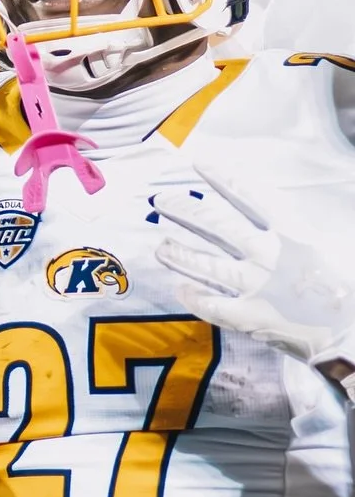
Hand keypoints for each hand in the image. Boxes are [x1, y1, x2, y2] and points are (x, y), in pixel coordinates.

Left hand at [153, 157, 354, 363]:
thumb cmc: (350, 286)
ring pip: (204, 265)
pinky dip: (194, 297)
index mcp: (292, 231)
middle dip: (185, 211)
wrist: (353, 332)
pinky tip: (181, 290)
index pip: (249, 196)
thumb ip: (305, 230)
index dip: (222, 178)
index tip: (200, 164)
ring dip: (179, 254)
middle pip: (216, 227)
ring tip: (160, 246)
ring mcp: (253, 286)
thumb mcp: (334, 244)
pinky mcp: (246, 317)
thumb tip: (290, 218)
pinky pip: (210, 304)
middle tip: (161, 201)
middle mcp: (266, 254)